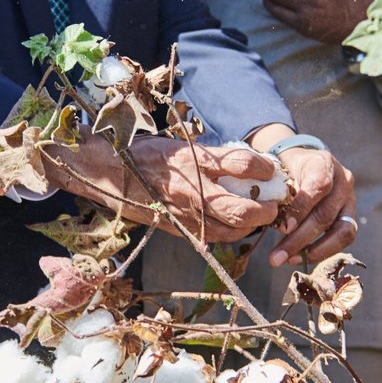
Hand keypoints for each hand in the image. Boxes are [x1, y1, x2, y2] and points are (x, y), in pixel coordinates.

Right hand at [45, 134, 280, 242]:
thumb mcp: (181, 145)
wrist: (108, 173)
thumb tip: (250, 164)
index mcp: (194, 161)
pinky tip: (233, 224)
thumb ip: (213, 156)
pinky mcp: (179, 228)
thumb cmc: (147, 153)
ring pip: (232, 229)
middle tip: (273, 202)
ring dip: (251, 224)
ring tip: (258, 214)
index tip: (272, 168)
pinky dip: (229, 232)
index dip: (264, 167)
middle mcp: (192, 189)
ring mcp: (185, 213)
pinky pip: (213, 237)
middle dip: (265, 209)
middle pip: (242, 209)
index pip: (242, 165)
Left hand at [245, 125, 357, 267]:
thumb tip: (279, 227)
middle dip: (300, 239)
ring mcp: (350, 199)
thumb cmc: (287, 168)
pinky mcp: (351, 216)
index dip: (302, 208)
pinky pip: (344, 238)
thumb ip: (280, 192)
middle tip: (276, 257)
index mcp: (324, 163)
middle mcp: (343, 181)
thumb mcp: (280, 170)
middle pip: (326, 214)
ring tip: (290, 260)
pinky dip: (323, 251)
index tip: (285, 227)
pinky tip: (301, 258)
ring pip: (342, 231)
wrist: (304, 163)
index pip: (318, 186)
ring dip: (316, 251)